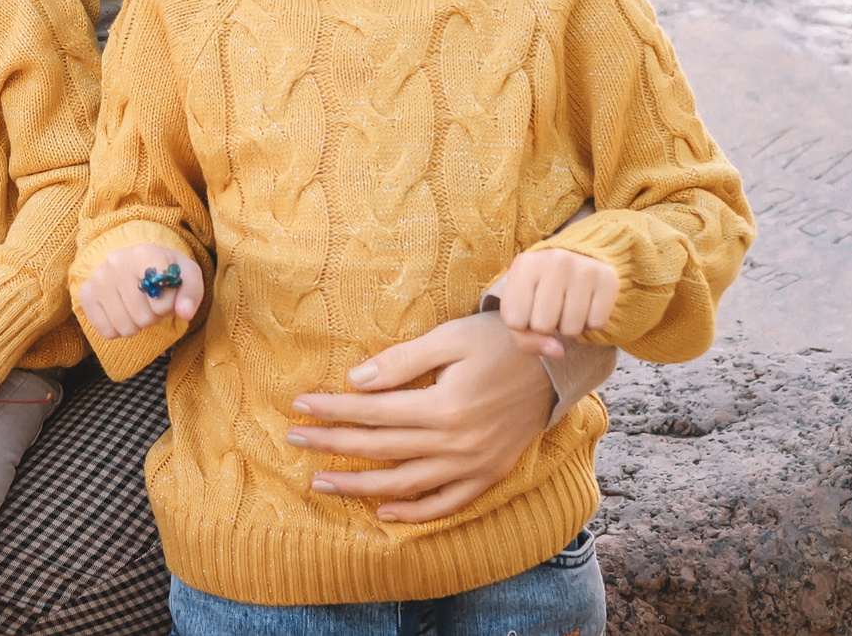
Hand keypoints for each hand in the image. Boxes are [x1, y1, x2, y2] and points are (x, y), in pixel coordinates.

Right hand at [77, 245, 203, 340]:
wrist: (135, 261)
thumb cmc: (164, 271)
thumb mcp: (187, 275)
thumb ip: (192, 293)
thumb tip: (185, 313)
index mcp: (145, 253)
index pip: (162, 302)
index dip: (169, 306)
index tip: (166, 295)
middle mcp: (117, 262)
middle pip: (144, 318)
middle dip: (152, 318)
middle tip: (151, 304)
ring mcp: (99, 278)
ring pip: (125, 327)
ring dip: (136, 326)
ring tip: (137, 308)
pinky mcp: (86, 293)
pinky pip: (106, 331)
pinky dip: (117, 330)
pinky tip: (121, 313)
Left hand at [285, 312, 553, 523]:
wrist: (557, 364)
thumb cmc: (499, 341)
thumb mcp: (450, 338)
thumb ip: (402, 363)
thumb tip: (355, 382)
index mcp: (444, 406)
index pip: (372, 411)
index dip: (332, 409)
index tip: (299, 406)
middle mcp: (457, 443)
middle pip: (381, 448)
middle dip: (333, 444)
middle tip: (295, 439)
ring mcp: (474, 465)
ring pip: (405, 483)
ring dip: (360, 486)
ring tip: (322, 482)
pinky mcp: (489, 475)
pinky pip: (446, 504)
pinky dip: (414, 512)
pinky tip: (382, 510)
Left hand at [495, 249, 618, 357]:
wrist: (573, 263)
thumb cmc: (538, 292)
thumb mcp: (520, 309)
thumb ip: (526, 339)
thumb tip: (558, 351)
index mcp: (525, 264)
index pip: (515, 321)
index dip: (522, 324)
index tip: (527, 307)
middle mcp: (555, 260)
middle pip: (543, 325)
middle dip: (546, 326)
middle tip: (551, 308)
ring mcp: (584, 267)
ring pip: (571, 329)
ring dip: (569, 328)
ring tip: (567, 306)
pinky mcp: (608, 278)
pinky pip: (597, 324)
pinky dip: (590, 323)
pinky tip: (585, 305)